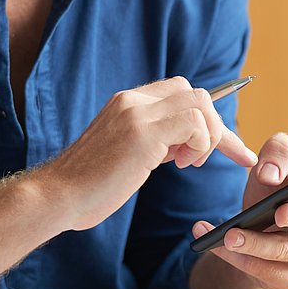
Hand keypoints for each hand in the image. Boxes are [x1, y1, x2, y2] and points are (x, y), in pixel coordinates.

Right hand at [48, 76, 257, 230]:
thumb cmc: (91, 184)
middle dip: (215, 128)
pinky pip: (193, 123)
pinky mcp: (141, 133)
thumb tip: (184, 142)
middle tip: (199, 160)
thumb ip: (153, 138)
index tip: (230, 148)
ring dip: (207, 136)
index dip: (209, 119)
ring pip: (200, 103)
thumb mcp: (126, 151)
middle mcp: (133, 100)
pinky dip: (200, 144)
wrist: (57, 195)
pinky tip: (180, 164)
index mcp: (129, 103)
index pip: (182, 93)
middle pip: (196, 93)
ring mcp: (136, 114)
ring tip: (185, 163)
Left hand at [192, 133, 287, 288]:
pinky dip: (237, 259)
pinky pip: (265, 273)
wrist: (252, 221)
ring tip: (228, 235)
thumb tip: (271, 175)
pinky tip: (216, 246)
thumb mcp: (272, 160)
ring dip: (254, 244)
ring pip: (283, 252)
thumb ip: (277, 152)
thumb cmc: (271, 185)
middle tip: (278, 213)